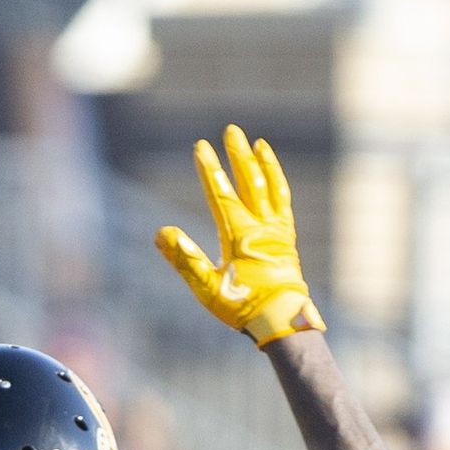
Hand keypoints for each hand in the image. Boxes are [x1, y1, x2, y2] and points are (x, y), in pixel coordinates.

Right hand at [156, 125, 326, 345]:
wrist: (282, 319)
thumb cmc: (241, 307)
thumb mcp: (207, 288)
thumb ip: (185, 259)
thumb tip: (163, 232)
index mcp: (239, 235)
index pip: (221, 194)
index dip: (209, 169)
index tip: (201, 146)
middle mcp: (261, 226)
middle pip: (249, 182)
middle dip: (238, 155)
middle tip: (231, 131)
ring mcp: (277, 230)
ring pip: (270, 187)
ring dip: (262, 164)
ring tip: (257, 143)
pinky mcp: (286, 237)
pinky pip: (282, 202)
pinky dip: (278, 183)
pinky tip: (272, 175)